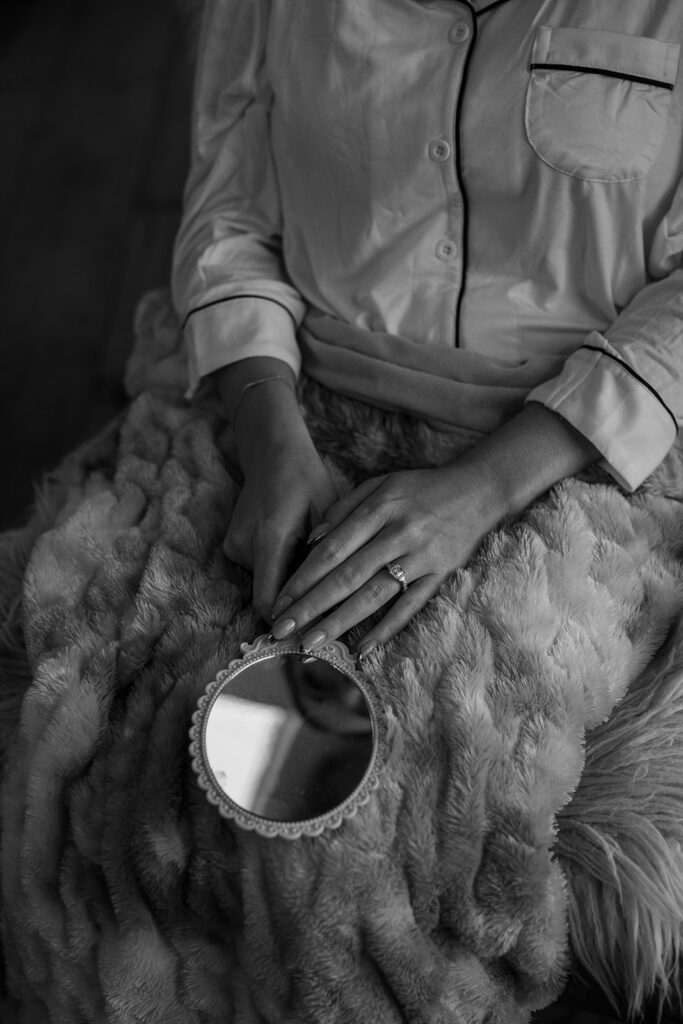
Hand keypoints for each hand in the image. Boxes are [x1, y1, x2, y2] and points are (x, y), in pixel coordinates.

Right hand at [216, 359, 337, 619]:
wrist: (271, 450)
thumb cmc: (307, 479)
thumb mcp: (327, 514)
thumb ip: (328, 556)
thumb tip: (339, 599)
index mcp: (270, 537)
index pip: (270, 602)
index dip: (291, 623)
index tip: (314, 639)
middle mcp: (244, 545)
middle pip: (270, 596)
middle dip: (298, 606)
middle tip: (330, 618)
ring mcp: (234, 546)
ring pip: (266, 584)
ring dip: (292, 584)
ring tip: (320, 571)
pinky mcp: (232, 545)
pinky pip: (260, 571)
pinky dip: (281, 571)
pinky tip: (299, 553)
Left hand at [269, 403, 598, 655]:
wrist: (479, 490)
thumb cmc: (421, 487)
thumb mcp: (380, 484)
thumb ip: (343, 509)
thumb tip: (311, 541)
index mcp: (378, 508)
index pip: (332, 549)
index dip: (303, 578)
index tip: (279, 601)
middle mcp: (398, 533)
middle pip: (346, 576)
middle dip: (310, 606)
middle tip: (281, 630)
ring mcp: (421, 556)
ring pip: (373, 595)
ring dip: (340, 622)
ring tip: (311, 643)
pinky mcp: (440, 574)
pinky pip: (409, 607)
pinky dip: (386, 629)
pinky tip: (362, 648)